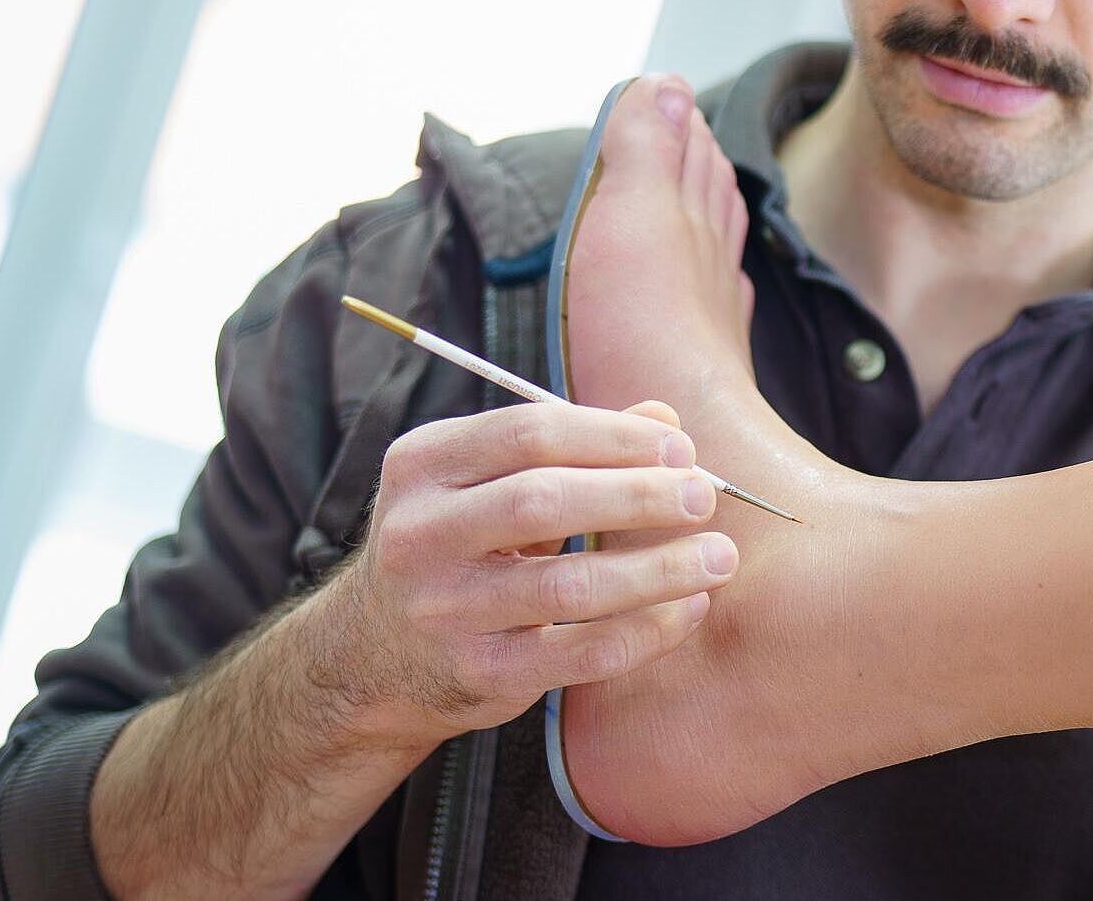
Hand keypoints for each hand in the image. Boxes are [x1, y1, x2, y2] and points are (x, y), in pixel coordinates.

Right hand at [316, 399, 736, 749]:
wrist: (372, 657)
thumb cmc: (459, 547)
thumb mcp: (490, 482)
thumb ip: (575, 447)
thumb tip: (664, 418)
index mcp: (424, 465)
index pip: (530, 432)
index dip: (615, 436)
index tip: (679, 447)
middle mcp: (421, 534)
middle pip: (544, 500)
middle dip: (638, 496)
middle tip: (704, 497)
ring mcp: (444, 609)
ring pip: (570, 585)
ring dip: (659, 569)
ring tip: (719, 556)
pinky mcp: (478, 673)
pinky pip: (581, 653)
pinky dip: (647, 631)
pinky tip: (689, 609)